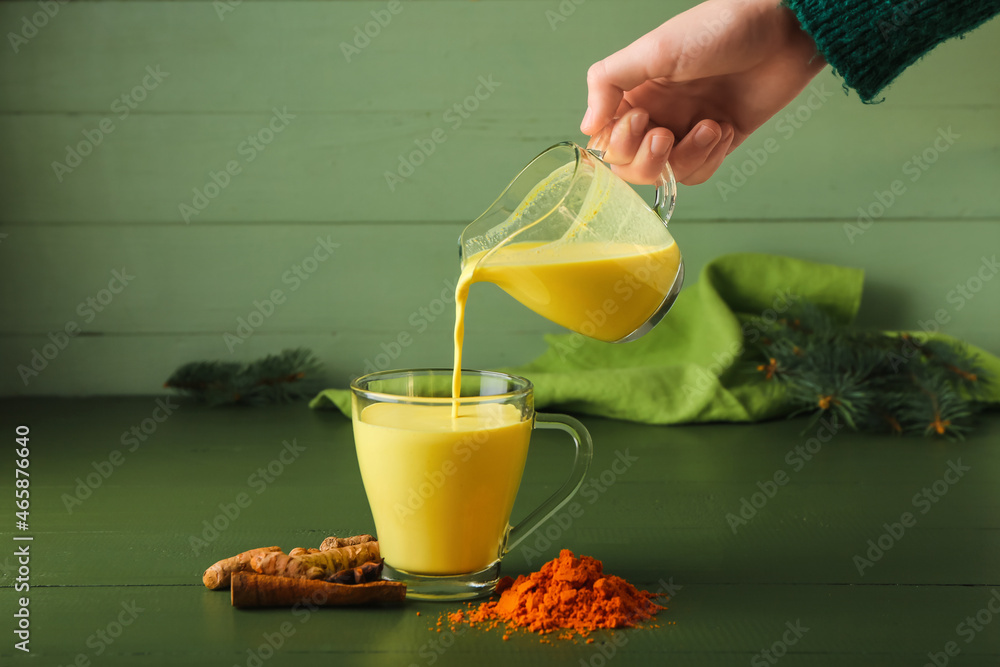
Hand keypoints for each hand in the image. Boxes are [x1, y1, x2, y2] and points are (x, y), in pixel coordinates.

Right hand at [581, 0, 825, 184]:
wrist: (782, 31)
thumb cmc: (718, 30)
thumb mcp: (653, 49)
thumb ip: (608, 83)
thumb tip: (586, 128)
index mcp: (635, 91)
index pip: (607, 140)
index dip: (618, 142)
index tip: (641, 118)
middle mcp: (657, 113)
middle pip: (631, 166)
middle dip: (647, 159)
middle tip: (665, 134)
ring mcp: (687, 129)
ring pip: (667, 174)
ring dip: (686, 158)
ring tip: (710, 126)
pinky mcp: (717, 142)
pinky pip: (698, 173)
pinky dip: (709, 158)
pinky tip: (725, 129)